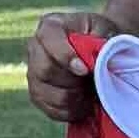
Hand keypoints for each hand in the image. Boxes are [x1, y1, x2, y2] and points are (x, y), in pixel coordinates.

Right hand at [25, 8, 105, 124]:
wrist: (101, 53)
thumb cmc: (103, 37)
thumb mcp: (105, 30)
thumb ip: (100, 41)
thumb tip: (94, 61)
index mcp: (50, 26)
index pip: (48, 39)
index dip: (65, 56)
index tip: (85, 70)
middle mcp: (35, 48)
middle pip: (44, 70)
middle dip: (72, 82)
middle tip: (91, 82)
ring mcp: (33, 73)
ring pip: (46, 93)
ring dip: (73, 98)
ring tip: (90, 93)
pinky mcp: (37, 95)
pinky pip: (50, 110)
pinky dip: (71, 111)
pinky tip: (84, 104)